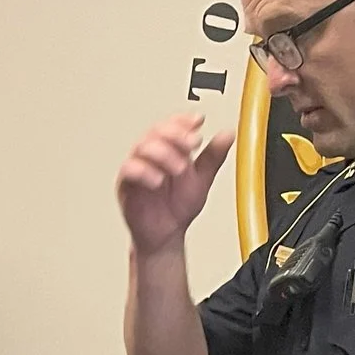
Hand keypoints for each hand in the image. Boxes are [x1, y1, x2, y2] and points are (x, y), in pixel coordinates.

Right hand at [117, 118, 233, 255]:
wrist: (167, 235)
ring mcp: (138, 168)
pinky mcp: (126, 184)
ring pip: (142, 146)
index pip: (172, 124)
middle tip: (192, 143)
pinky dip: (143, 171)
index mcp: (169, 149)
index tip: (197, 121)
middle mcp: (152, 155)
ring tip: (180, 167)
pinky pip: (128, 170)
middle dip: (176, 134)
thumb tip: (228, 134)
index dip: (183, 119)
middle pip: (156, 130)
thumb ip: (213, 157)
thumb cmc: (178, 207)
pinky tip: (158, 180)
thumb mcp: (202, 179)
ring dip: (163, 152)